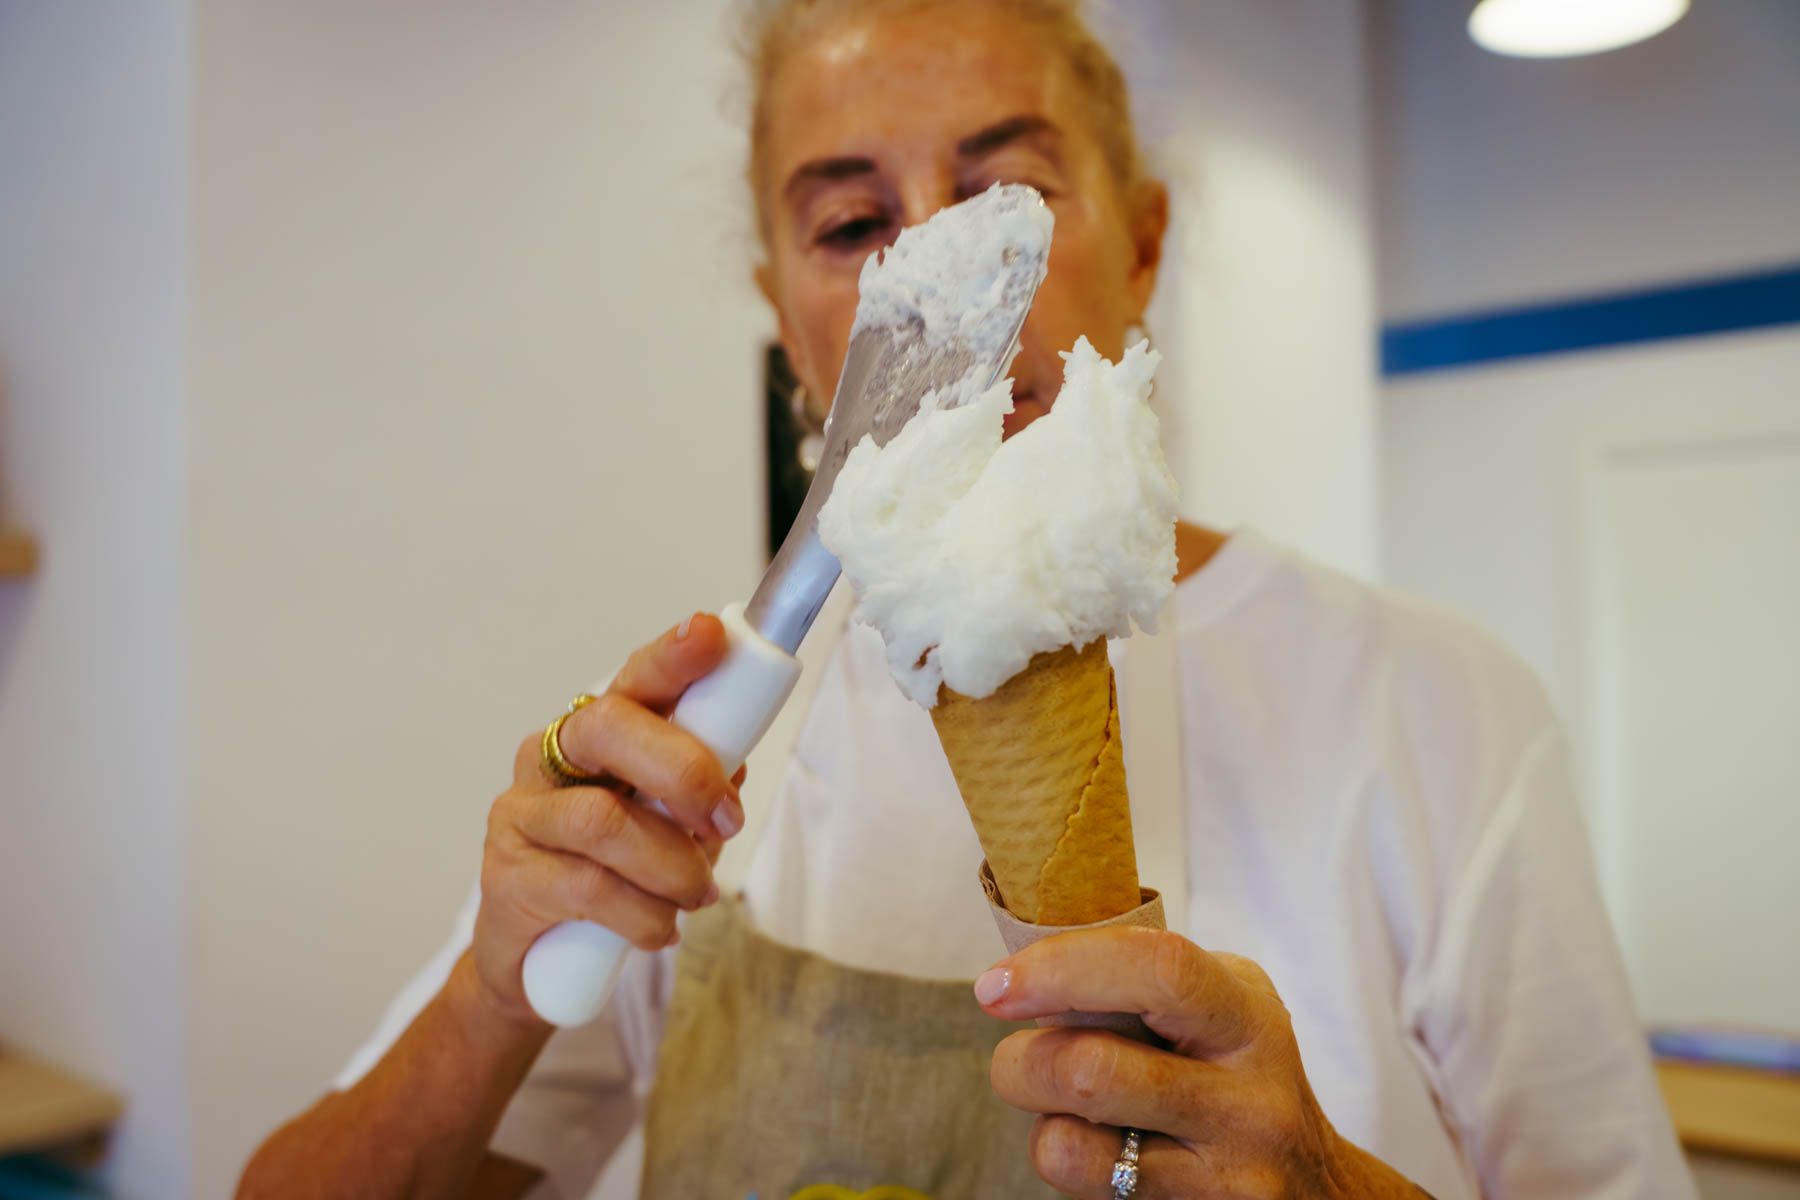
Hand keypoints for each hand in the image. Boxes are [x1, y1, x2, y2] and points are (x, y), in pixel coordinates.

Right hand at [470, 613, 744, 1026]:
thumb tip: (737, 762)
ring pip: (604, 822)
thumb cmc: (615, 877)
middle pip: (611, 729)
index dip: (670, 657)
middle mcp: (550, 759)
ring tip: (695, 896)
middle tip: (728, 821)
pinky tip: (658, 928)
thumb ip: (697, 792)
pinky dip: (644, 915)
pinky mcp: (508, 876)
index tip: (708, 634)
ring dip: (672, 866)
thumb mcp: (667, 828)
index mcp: (598, 736)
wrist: (538, 963)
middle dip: (685, 771)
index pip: (633, 681)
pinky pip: (589, 888)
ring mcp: (522, 814)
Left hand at [976, 927, 1422, 1198]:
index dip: (1061, 968)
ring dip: (1038, 1119)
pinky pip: (1089, 1190)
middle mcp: (1247, 1099)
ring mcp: (1226, 1175)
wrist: (1317, 1189)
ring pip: (1072, 1145)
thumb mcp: (1222, 1005)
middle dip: (1021, 1059)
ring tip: (1059, 1102)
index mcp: (1247, 1017)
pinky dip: (1065, 1159)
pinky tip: (1096, 1145)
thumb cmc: (1240, 1073)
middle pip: (1090, 1070)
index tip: (998, 984)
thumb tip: (1031, 957)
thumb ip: (1144, 978)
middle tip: (1020, 1054)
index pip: (1158, 969)